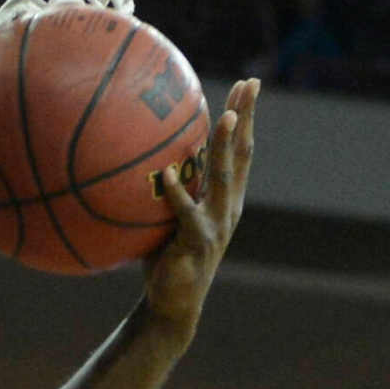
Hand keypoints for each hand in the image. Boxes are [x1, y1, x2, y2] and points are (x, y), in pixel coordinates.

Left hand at [144, 76, 258, 338]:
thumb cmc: (166, 258)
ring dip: (226, 146)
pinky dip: (177, 192)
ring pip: (223, 177)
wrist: (172, 304)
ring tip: (227, 116)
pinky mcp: (197, 243)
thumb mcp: (168, 216)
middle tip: (249, 84)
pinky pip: (185, 213)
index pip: (240, 150)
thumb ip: (167, 187)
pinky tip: (167, 172)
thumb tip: (139, 154)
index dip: (246, 117)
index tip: (248, 85)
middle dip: (246, 117)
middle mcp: (227, 207)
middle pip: (241, 154)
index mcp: (225, 198)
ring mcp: (216, 225)